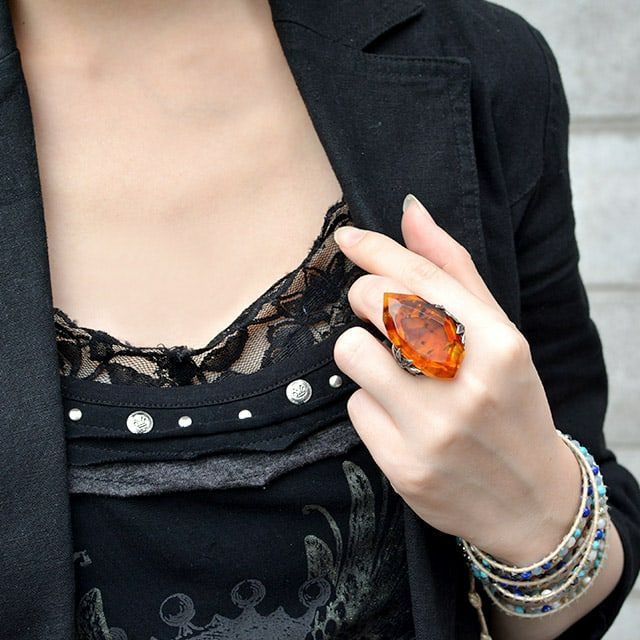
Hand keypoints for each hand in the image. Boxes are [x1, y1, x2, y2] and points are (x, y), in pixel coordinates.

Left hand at [332, 194, 581, 565]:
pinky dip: (370, 405)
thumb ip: (453, 272)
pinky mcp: (403, 466)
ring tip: (393, 373)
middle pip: (376, 303)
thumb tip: (410, 212)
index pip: (419, 275)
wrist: (530, 501)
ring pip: (352, 353)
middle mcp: (467, 385)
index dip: (374, 249)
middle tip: (384, 317)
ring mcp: (432, 429)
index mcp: (499, 344)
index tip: (348, 238)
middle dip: (366, 298)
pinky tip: (400, 420)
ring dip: (363, 355)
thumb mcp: (500, 336)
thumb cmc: (511, 404)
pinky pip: (354, 407)